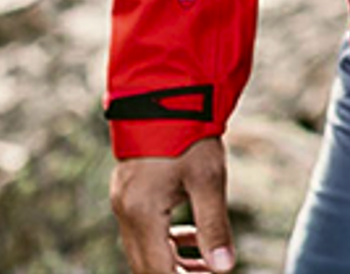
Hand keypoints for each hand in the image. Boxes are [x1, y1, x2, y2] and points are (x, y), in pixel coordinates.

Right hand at [111, 137, 234, 273]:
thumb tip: (225, 268)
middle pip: (147, 265)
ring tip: (208, 266)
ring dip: (173, 261)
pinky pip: (144, 229)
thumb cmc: (189, 133)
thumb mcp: (208, 178)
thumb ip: (214, 226)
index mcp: (142, 214)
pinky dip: (166, 240)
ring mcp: (124, 202)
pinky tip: (190, 237)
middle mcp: (126, 213)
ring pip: (145, 249)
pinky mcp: (130, 191)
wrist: (165, 93)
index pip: (159, 271)